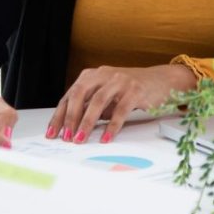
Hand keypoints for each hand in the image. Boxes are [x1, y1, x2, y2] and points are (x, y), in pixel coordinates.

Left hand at [46, 64, 195, 144]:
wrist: (162, 81)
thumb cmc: (131, 90)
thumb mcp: (107, 96)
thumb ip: (91, 107)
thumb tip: (71, 127)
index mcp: (92, 75)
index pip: (70, 95)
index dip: (60, 114)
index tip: (52, 132)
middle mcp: (103, 74)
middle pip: (79, 94)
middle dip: (70, 117)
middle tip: (66, 136)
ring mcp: (119, 81)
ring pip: (97, 101)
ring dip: (87, 122)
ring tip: (80, 138)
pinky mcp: (135, 90)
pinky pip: (120, 110)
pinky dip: (111, 126)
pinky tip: (106, 138)